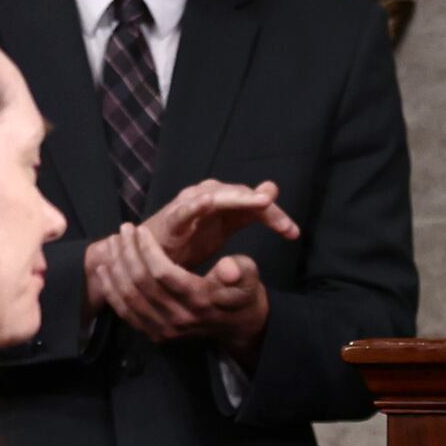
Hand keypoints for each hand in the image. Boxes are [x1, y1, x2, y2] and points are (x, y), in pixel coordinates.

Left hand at [88, 206, 281, 355]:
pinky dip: (112, 292)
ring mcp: (165, 329)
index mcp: (200, 300)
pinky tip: (106, 271)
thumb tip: (227, 267)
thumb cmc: (243, 294)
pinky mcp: (156, 334)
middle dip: (128, 253)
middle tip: (123, 230)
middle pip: (141, 284)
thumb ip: (241, 270)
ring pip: (129, 297)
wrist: (238, 327)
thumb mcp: (250, 278)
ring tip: (113, 244)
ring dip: (116, 269)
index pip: (163, 273)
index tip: (140, 230)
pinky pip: (126, 313)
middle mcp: (178, 318)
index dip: (147, 250)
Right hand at [129, 178, 293, 273]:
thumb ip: (251, 211)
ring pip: (217, 197)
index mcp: (224, 202)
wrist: (151, 257)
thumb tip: (272, 188)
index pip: (255, 204)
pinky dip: (195, 205)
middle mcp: (208, 197)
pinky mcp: (171, 221)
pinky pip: (184, 211)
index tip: (293, 233)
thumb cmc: (189, 240)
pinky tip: (208, 203)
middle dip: (262, 205)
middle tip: (281, 218)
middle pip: (240, 196)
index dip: (276, 216)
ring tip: (260, 201)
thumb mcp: (226, 225)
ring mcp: (188, 206)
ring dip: (238, 198)